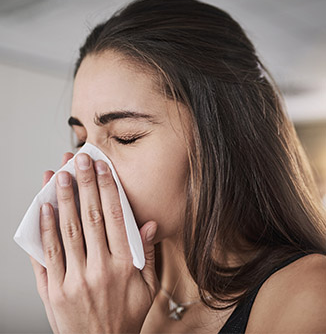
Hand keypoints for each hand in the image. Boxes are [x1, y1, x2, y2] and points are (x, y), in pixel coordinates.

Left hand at [30, 152, 158, 333]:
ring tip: (59, 175)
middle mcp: (100, 269)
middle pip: (90, 217)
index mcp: (124, 266)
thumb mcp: (147, 288)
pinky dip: (45, 230)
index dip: (108, 189)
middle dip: (84, 184)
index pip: (115, 217)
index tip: (102, 168)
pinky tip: (43, 209)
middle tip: (78, 159)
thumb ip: (147, 254)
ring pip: (67, 231)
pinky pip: (47, 255)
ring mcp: (74, 280)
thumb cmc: (125, 317)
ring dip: (63, 199)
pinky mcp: (53, 291)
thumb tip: (149, 224)